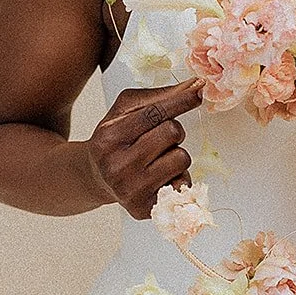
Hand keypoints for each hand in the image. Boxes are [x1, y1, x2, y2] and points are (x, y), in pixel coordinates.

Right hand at [85, 77, 203, 219]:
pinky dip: (178, 177)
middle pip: (172, 132)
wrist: (96, 177)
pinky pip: (183, 184)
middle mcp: (117, 165)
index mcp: (109, 136)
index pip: (153, 113)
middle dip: (173, 130)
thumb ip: (157, 97)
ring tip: (158, 158)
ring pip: (181, 158)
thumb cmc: (116, 139)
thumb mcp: (125, 111)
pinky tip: (159, 177)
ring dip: (176, 154)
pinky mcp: (145, 208)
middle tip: (159, 138)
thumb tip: (195, 86)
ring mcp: (131, 189)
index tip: (199, 91)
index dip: (180, 100)